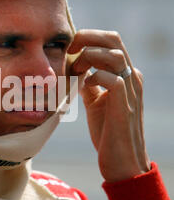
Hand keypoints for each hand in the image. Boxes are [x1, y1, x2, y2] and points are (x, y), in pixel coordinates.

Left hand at [68, 29, 150, 182]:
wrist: (122, 162)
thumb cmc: (109, 133)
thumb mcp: (96, 104)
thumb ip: (90, 85)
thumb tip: (74, 71)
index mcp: (126, 74)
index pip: (109, 41)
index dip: (87, 38)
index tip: (68, 48)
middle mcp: (132, 77)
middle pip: (113, 39)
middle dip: (86, 37)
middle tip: (68, 49)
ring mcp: (131, 89)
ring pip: (113, 54)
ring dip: (88, 57)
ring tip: (75, 70)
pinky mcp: (124, 104)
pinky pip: (111, 78)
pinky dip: (93, 78)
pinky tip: (84, 87)